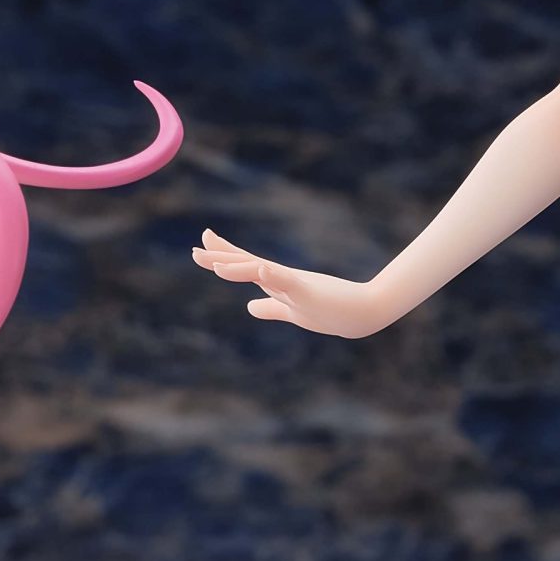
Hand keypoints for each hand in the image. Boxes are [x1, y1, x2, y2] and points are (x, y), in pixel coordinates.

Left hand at [191, 227, 391, 338]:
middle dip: (221, 256)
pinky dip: (273, 275)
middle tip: (196, 248)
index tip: (200, 248)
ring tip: (216, 265)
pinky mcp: (307, 290)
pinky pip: (287, 281)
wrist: (363, 312)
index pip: (244, 265)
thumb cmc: (330, 311)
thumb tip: (249, 307)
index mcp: (277, 283)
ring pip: (260, 271)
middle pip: (246, 263)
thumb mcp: (292, 312)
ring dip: (238, 267)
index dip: (223, 256)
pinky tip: (260, 270)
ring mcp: (294, 283)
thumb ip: (271, 308)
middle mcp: (282, 277)